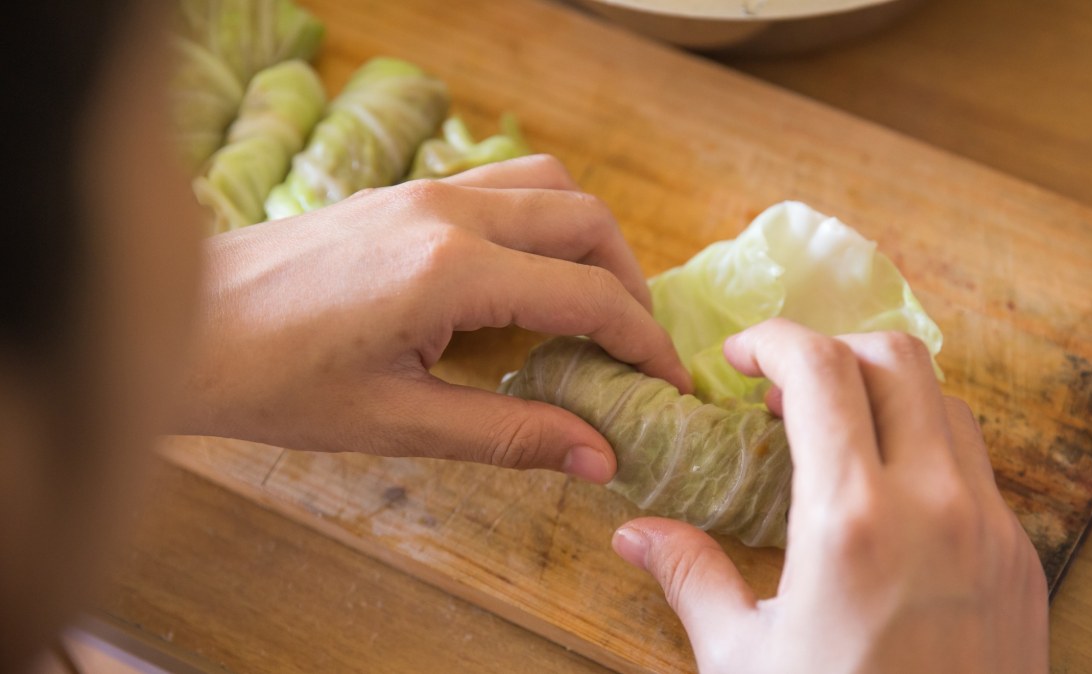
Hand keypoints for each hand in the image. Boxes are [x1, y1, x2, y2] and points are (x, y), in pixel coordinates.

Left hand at [178, 155, 689, 482]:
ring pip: (548, 185)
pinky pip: (502, 185)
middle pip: (584, 220)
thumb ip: (508, 436)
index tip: (669, 384)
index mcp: (450, 271)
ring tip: (594, 306)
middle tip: (637, 348)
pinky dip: (541, 222)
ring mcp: (421, 192)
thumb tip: (599, 457)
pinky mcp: (401, 194)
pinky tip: (526, 279)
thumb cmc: (271, 382)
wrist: (180, 327)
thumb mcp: (395, 422)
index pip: (585, 295)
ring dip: (589, 240)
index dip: (643, 342)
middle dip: (629, 283)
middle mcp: (447, 213)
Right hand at [611, 319, 1048, 671]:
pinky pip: (978, 467)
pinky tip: (886, 498)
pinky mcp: (1024, 563)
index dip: (773, 340)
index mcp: (850, 522)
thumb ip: (691, 579)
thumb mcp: (742, 663)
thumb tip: (635, 535)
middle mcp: (935, 507)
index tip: (737, 358)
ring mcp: (992, 532)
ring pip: (947, 404)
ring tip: (834, 437)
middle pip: (897, 357)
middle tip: (782, 391)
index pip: (821, 370)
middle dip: (832, 350)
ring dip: (887, 395)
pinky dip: (928, 447)